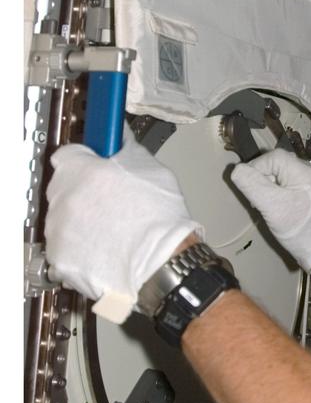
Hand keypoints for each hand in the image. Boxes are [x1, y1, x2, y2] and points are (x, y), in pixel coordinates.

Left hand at [45, 130, 202, 323]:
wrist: (159, 263)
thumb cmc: (158, 219)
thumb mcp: (151, 168)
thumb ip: (127, 148)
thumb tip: (120, 138)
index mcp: (80, 170)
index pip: (67, 154)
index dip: (84, 159)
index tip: (94, 163)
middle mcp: (63, 199)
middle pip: (63, 188)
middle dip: (82, 192)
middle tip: (110, 201)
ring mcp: (58, 231)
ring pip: (63, 220)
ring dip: (79, 221)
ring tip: (111, 229)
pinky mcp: (59, 259)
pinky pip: (64, 249)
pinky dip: (78, 249)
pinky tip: (103, 249)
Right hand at [231, 149, 310, 271]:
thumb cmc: (300, 231)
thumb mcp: (272, 208)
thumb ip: (253, 186)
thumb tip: (237, 169)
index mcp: (306, 171)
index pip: (273, 157)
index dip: (257, 169)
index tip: (252, 190)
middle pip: (278, 163)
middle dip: (264, 180)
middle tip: (262, 202)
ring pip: (282, 172)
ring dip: (271, 186)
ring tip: (273, 206)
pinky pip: (289, 181)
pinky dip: (280, 191)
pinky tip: (282, 206)